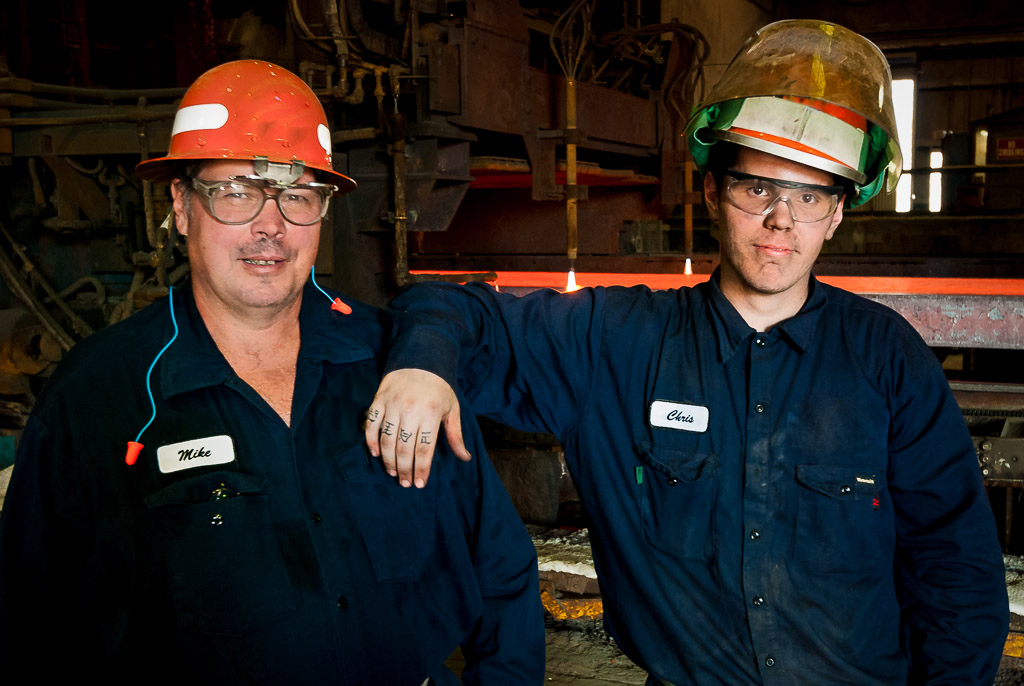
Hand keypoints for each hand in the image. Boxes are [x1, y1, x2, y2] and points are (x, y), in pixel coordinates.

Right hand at [365, 369, 471, 487]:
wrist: (421, 358)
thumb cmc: (439, 387)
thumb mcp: (452, 409)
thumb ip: (455, 435)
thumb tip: (464, 458)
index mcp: (431, 414)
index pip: (424, 450)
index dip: (421, 470)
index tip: (419, 484)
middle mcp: (411, 411)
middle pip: (404, 449)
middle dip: (404, 470)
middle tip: (405, 483)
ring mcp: (392, 405)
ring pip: (387, 440)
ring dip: (388, 460)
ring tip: (393, 472)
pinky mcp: (378, 400)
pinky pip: (371, 424)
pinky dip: (371, 440)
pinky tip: (376, 454)